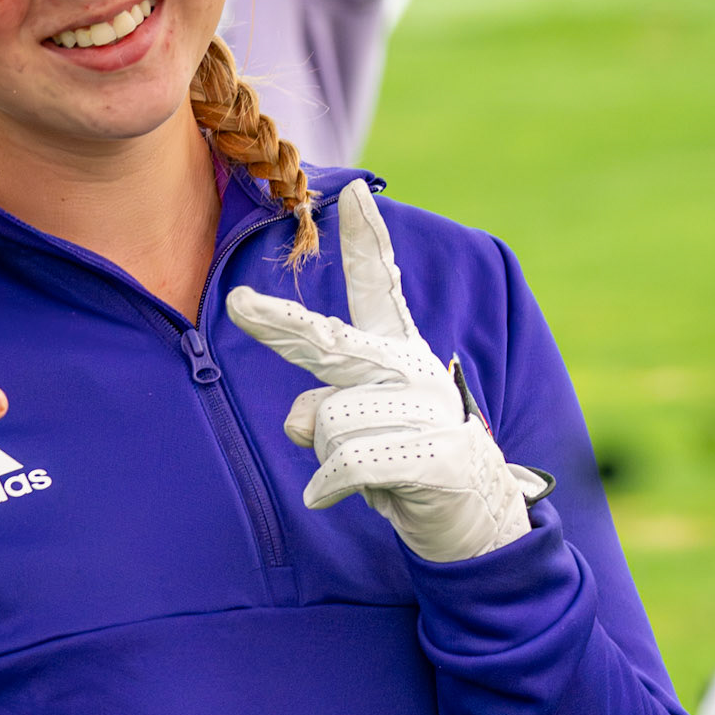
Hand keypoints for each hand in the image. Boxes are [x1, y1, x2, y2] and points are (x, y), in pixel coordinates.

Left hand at [226, 181, 548, 563]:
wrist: (476, 522)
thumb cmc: (405, 466)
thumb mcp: (357, 435)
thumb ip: (323, 412)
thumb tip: (301, 418)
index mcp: (399, 354)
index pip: (381, 290)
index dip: (366, 242)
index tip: (352, 192)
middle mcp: (413, 371)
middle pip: (331, 344)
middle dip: (280, 325)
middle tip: (238, 305)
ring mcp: (428, 411)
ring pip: (329, 421)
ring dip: (328, 458)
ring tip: (367, 471)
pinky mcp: (436, 455)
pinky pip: (348, 463)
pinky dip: (332, 486)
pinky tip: (349, 496)